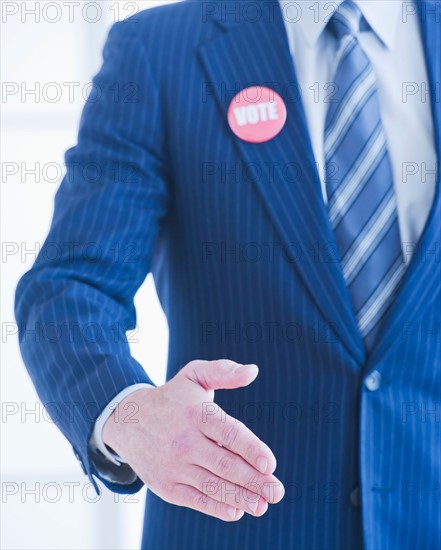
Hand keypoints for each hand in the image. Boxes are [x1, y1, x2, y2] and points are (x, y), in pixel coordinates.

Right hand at [102, 359, 283, 520]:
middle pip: (224, 463)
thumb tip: (253, 371)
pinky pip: (196, 500)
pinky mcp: (167, 486)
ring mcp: (174, 465)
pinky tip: (237, 511)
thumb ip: (224, 371)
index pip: (228, 433)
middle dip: (254, 480)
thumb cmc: (172, 397)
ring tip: (263, 506)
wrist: (128, 420)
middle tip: (277, 491)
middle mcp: (184, 441)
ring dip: (241, 498)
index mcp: (196, 413)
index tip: (270, 464)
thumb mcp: (194, 375)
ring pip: (213, 485)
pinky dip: (217, 508)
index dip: (251, 449)